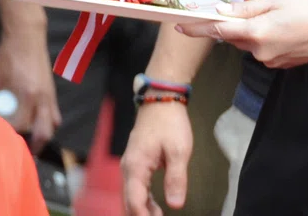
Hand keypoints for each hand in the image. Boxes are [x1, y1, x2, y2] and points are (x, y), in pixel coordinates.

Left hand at [0, 16, 60, 147]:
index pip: (20, 124)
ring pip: (51, 126)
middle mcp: (42, 99)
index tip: (1, 139)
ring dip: (41, 137)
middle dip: (32, 145)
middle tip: (20, 152)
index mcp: (27, 94)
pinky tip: (37, 127)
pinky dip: (47, 125)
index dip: (10, 133)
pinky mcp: (52, 93)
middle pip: (42, 132)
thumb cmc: (7, 56)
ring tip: (29, 144)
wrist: (26, 37)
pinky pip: (54, 115)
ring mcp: (50, 96)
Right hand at [120, 99, 193, 215]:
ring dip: (142, 210)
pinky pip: (135, 188)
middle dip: (140, 215)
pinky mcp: (136, 164)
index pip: (134, 200)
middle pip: (129, 200)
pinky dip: (143, 201)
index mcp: (136, 166)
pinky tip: (155, 210)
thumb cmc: (169, 123)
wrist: (160, 101)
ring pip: (131, 196)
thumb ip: (176, 179)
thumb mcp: (179, 151)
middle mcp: (128, 168)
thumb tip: (175, 205)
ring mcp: (130, 165)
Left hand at [176, 0, 307, 67]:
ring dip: (252, 32)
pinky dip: (264, 40)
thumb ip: (246, 8)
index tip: (180, 26)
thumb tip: (221, 11)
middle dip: (235, 24)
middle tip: (252, 10)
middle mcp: (260, 51)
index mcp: (257, 33)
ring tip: (275, 19)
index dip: (198, 29)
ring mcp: (270, 61)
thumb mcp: (276, 2)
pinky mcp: (280, 65)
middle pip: (234, 37)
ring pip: (248, 44)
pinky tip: (282, 30)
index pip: (219, 31)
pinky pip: (262, 50)